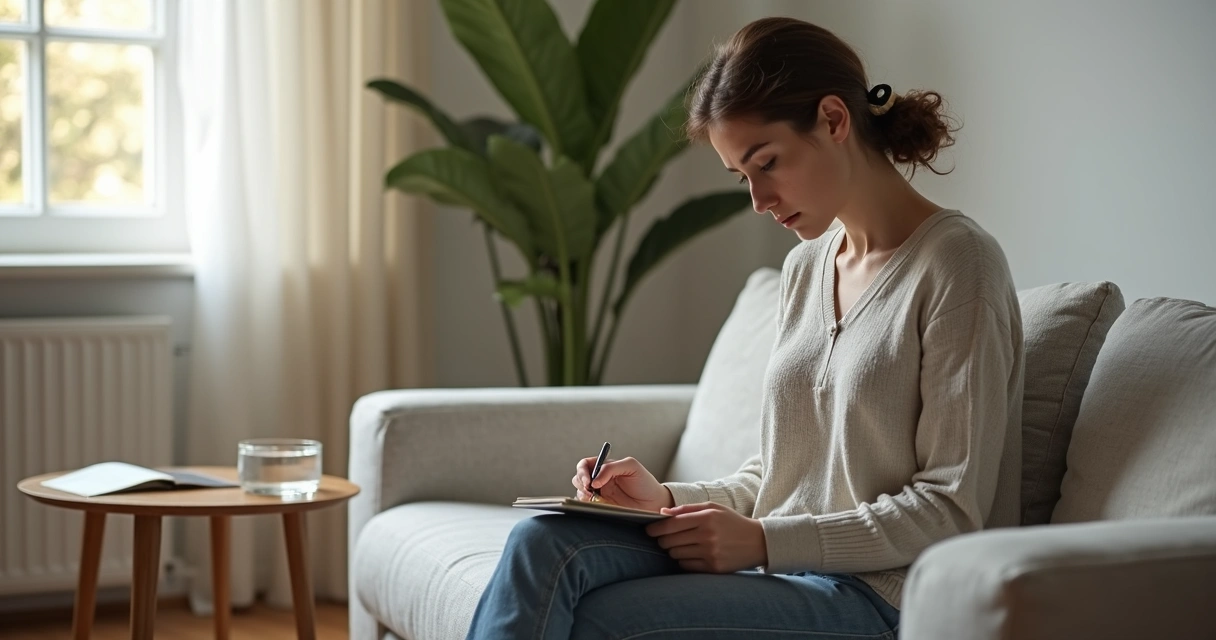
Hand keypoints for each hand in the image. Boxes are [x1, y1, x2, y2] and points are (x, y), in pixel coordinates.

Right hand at [571, 456, 673, 511]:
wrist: (654, 503)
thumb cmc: (644, 482)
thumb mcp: (631, 466)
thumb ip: (611, 468)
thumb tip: (594, 480)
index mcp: (605, 468)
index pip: (585, 465)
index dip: (582, 471)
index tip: (588, 480)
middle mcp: (600, 480)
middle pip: (578, 478)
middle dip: (580, 483)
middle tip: (589, 490)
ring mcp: (600, 495)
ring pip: (579, 492)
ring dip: (582, 494)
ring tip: (594, 498)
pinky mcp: (601, 507)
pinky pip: (586, 506)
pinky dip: (586, 505)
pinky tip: (596, 505)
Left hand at [644, 502, 767, 572]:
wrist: (758, 542)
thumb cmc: (731, 522)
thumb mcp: (712, 508)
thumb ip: (686, 509)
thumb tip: (662, 513)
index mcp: (706, 518)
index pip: (671, 524)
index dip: (655, 528)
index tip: (648, 530)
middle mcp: (707, 536)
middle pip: (670, 541)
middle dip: (662, 540)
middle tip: (665, 538)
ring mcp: (710, 553)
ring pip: (676, 555)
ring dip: (673, 551)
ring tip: (682, 545)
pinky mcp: (713, 568)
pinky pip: (686, 566)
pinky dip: (684, 561)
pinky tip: (692, 555)